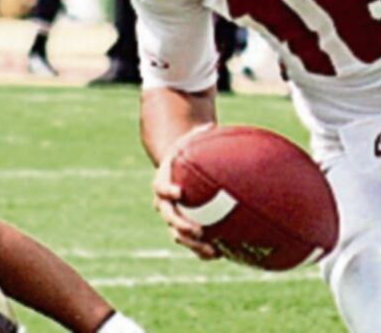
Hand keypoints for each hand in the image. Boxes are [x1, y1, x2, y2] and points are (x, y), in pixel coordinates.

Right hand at [152, 123, 220, 259]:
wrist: (179, 168)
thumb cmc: (188, 153)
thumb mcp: (190, 142)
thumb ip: (198, 135)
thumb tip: (209, 125)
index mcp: (164, 180)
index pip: (160, 187)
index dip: (167, 190)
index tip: (179, 192)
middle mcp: (165, 202)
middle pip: (169, 217)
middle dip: (181, 225)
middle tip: (197, 230)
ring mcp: (174, 215)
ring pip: (178, 234)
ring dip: (193, 244)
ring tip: (211, 251)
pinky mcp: (185, 224)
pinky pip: (191, 240)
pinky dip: (203, 249)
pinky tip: (220, 254)